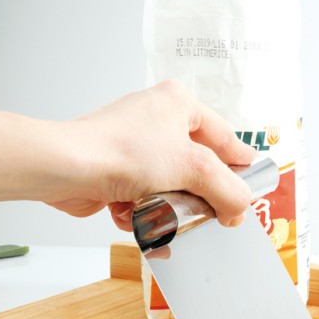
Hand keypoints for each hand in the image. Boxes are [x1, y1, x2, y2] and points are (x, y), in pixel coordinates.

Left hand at [46, 80, 255, 229]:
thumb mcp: (193, 168)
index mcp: (178, 103)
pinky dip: (140, 211)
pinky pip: (144, 197)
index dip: (240, 167)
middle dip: (196, 195)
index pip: (224, 137)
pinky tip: (131, 213)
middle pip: (197, 168)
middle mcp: (156, 120)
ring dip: (166, 207)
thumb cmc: (123, 152)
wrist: (66, 169)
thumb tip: (241, 209)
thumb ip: (228, 189)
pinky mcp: (116, 171)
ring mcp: (134, 146)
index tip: (252, 191)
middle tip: (208, 214)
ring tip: (159, 212)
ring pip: (170, 187)